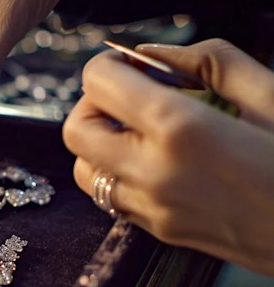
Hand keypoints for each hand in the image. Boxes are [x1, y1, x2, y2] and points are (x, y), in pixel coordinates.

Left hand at [63, 39, 273, 275]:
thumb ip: (212, 61)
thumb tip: (155, 53)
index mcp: (182, 130)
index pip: (99, 84)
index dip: (109, 64)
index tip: (132, 64)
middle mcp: (155, 174)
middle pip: (75, 131)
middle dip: (93, 103)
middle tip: (130, 95)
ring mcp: (154, 210)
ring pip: (84, 171)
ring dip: (99, 143)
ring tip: (141, 131)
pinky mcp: (161, 233)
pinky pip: (111, 198)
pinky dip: (117, 173)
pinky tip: (157, 162)